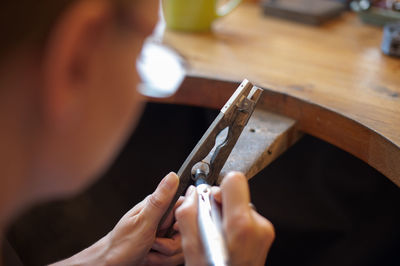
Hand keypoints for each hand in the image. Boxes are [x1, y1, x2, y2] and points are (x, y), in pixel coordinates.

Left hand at [51, 172, 183, 265]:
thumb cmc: (120, 246)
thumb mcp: (143, 222)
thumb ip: (160, 200)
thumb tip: (172, 177)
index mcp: (157, 207)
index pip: (185, 209)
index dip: (181, 222)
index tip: (171, 230)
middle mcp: (162, 219)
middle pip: (184, 231)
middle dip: (171, 244)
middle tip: (154, 244)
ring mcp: (164, 234)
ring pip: (181, 246)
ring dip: (165, 255)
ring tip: (149, 251)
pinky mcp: (165, 248)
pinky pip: (175, 257)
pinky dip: (163, 261)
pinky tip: (150, 258)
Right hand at [175, 172, 274, 265]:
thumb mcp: (191, 249)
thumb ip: (188, 215)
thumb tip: (192, 195)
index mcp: (240, 225)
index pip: (235, 180)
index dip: (219, 188)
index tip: (211, 201)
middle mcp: (258, 225)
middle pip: (238, 191)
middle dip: (220, 202)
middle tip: (211, 221)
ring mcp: (264, 230)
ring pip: (241, 204)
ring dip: (227, 214)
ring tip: (218, 236)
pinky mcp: (265, 234)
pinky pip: (246, 216)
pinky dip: (234, 223)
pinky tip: (227, 240)